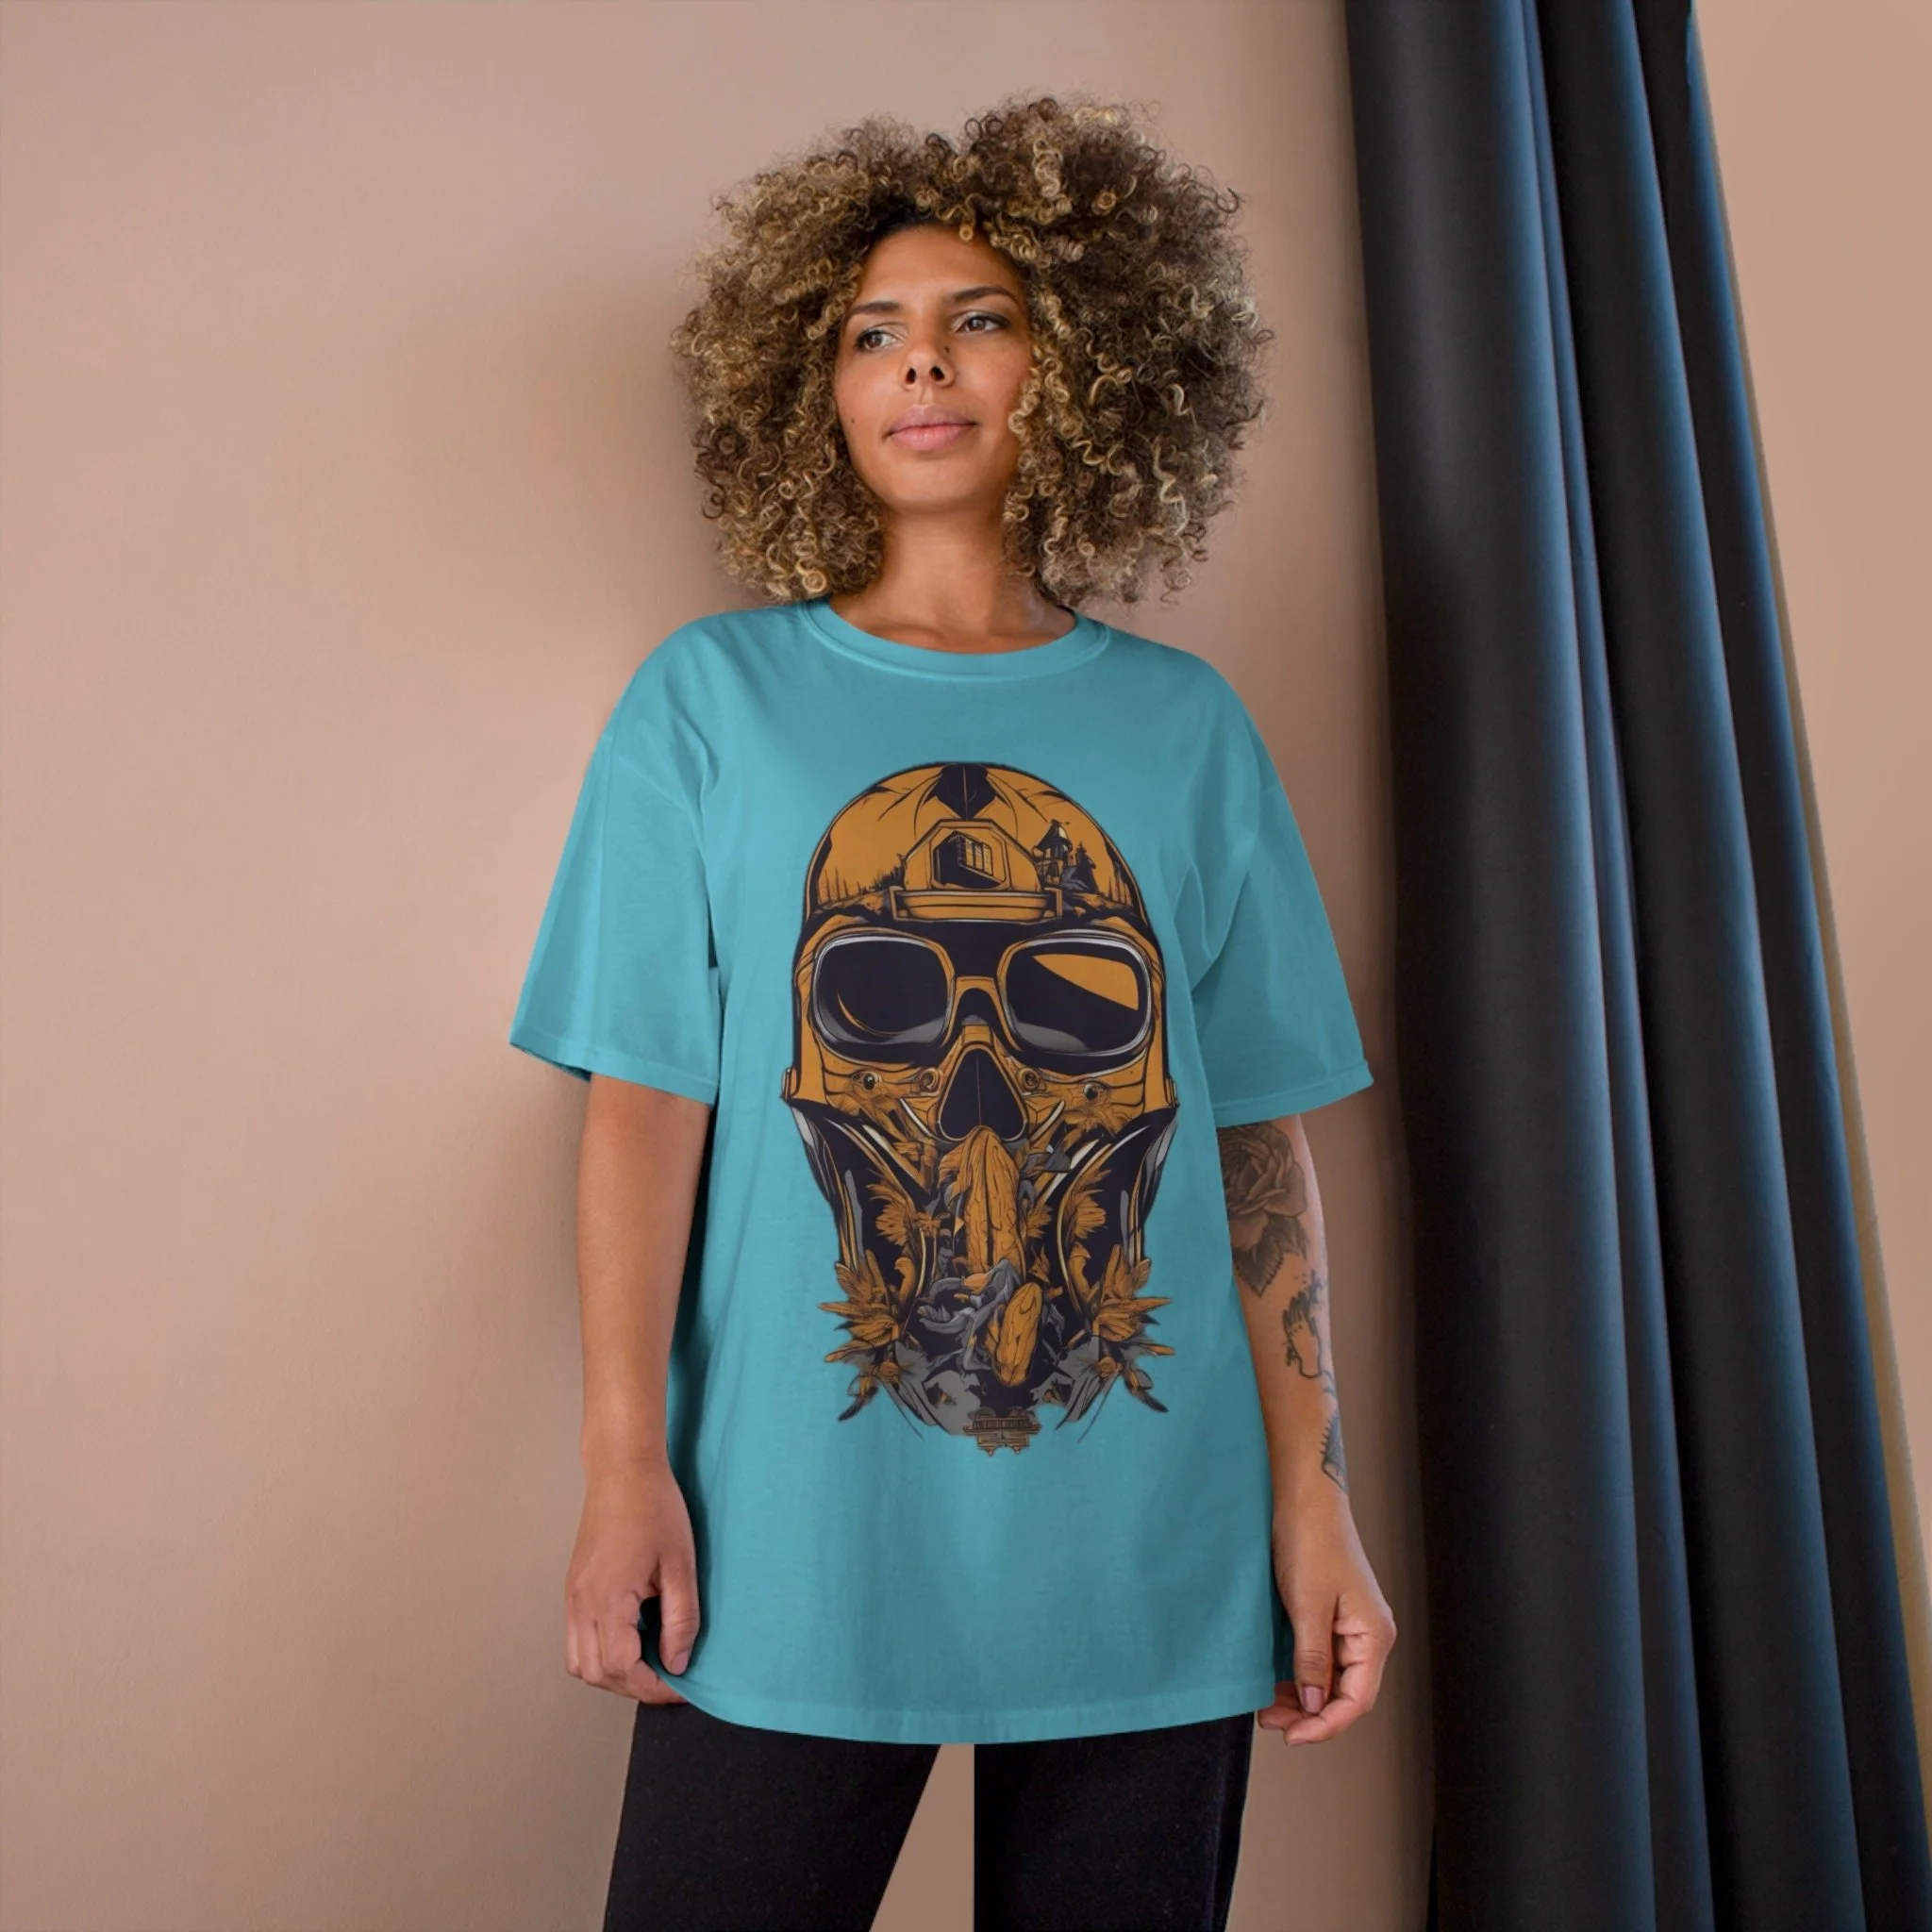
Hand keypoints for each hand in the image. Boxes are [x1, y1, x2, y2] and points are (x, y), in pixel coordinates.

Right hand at [564, 1458, 700, 1702]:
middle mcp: (582, 1603)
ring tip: (649, 1662)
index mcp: (608, 1597)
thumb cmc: (654, 1507)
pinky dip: (600, 1654)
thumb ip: (681, 1619)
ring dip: (613, 1674)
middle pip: (597, 1674)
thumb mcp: (681, 1564)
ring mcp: (573, 1597)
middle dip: (634, 1686)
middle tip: (668, 1679)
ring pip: (580, 1663)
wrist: (622, 1470)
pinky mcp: (574, 1589)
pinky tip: (630, 1638)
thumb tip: (678, 1663)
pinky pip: (576, 1640)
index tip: (680, 1687)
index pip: (622, 1668)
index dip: (653, 1687)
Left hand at [1255, 1487, 1395, 1744]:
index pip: (1357, 1701)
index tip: (1292, 1736)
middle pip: (1344, 1695)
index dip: (1325, 1725)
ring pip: (1330, 1680)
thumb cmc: (1310, 1541)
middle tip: (1270, 1721)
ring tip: (1267, 1706)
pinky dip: (1298, 1676)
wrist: (1303, 1497)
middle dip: (1310, 1715)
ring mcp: (1349, 1626)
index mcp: (1373, 1636)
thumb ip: (1312, 1659)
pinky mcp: (1330, 1616)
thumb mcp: (1307, 1604)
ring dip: (1302, 1698)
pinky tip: (1274, 1682)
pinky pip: (1319, 1659)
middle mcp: (1367, 1636)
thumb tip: (1314, 1705)